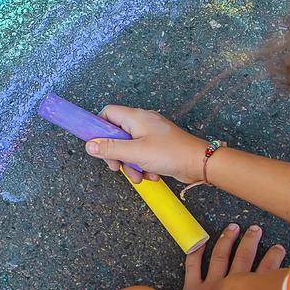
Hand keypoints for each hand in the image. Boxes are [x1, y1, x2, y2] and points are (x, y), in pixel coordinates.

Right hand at [83, 105, 206, 183]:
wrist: (200, 163)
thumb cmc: (170, 153)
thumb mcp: (135, 153)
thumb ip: (110, 149)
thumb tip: (89, 145)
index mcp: (135, 117)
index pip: (108, 113)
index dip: (99, 128)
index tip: (98, 145)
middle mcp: (142, 122)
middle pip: (116, 134)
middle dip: (116, 154)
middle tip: (117, 166)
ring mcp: (151, 134)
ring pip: (129, 147)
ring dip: (130, 164)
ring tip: (138, 176)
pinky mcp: (158, 145)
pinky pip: (142, 154)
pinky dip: (143, 166)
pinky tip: (151, 175)